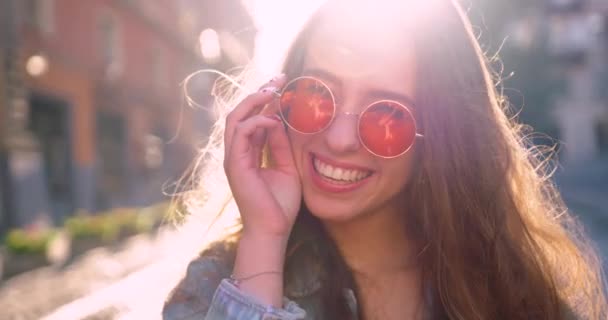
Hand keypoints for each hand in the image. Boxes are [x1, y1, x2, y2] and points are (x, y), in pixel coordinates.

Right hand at [224, 74, 300, 238]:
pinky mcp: (235, 165)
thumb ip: (280, 145)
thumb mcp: (286, 166)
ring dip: (254, 102)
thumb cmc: (280, 203)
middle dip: (258, 93)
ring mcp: (233, 158)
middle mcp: (237, 153)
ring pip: (235, 118)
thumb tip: (280, 121)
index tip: (282, 84)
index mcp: (248, 153)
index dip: (265, 100)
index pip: (251, 118)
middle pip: (239, 113)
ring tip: (273, 92)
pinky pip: (241, 134)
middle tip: (278, 79)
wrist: (273, 229)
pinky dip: (257, 122)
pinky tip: (274, 121)